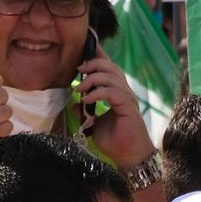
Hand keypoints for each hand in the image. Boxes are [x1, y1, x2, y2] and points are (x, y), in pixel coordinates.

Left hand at [77, 45, 155, 167]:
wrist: (128, 157)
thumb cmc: (114, 141)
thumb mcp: (93, 124)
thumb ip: (85, 112)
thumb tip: (72, 103)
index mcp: (117, 92)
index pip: (108, 68)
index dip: (98, 55)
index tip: (87, 44)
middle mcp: (124, 91)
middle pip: (110, 66)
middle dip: (93, 64)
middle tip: (79, 71)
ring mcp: (128, 98)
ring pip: (112, 76)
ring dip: (93, 79)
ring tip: (80, 90)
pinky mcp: (128, 107)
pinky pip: (113, 92)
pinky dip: (98, 93)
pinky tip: (87, 100)